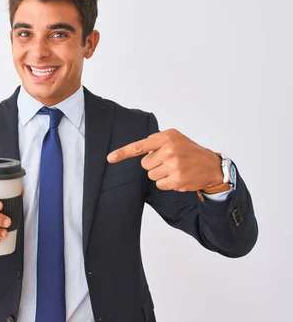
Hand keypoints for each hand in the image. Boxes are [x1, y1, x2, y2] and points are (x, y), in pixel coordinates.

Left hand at [106, 128, 222, 191]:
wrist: (211, 165)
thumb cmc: (189, 152)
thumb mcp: (174, 139)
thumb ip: (156, 143)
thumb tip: (138, 153)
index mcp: (167, 137)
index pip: (140, 146)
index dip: (123, 152)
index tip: (110, 158)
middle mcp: (170, 149)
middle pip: (145, 164)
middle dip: (154, 165)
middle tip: (169, 162)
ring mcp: (173, 165)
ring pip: (151, 175)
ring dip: (161, 174)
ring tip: (175, 169)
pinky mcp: (177, 179)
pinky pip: (159, 184)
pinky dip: (167, 183)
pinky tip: (178, 177)